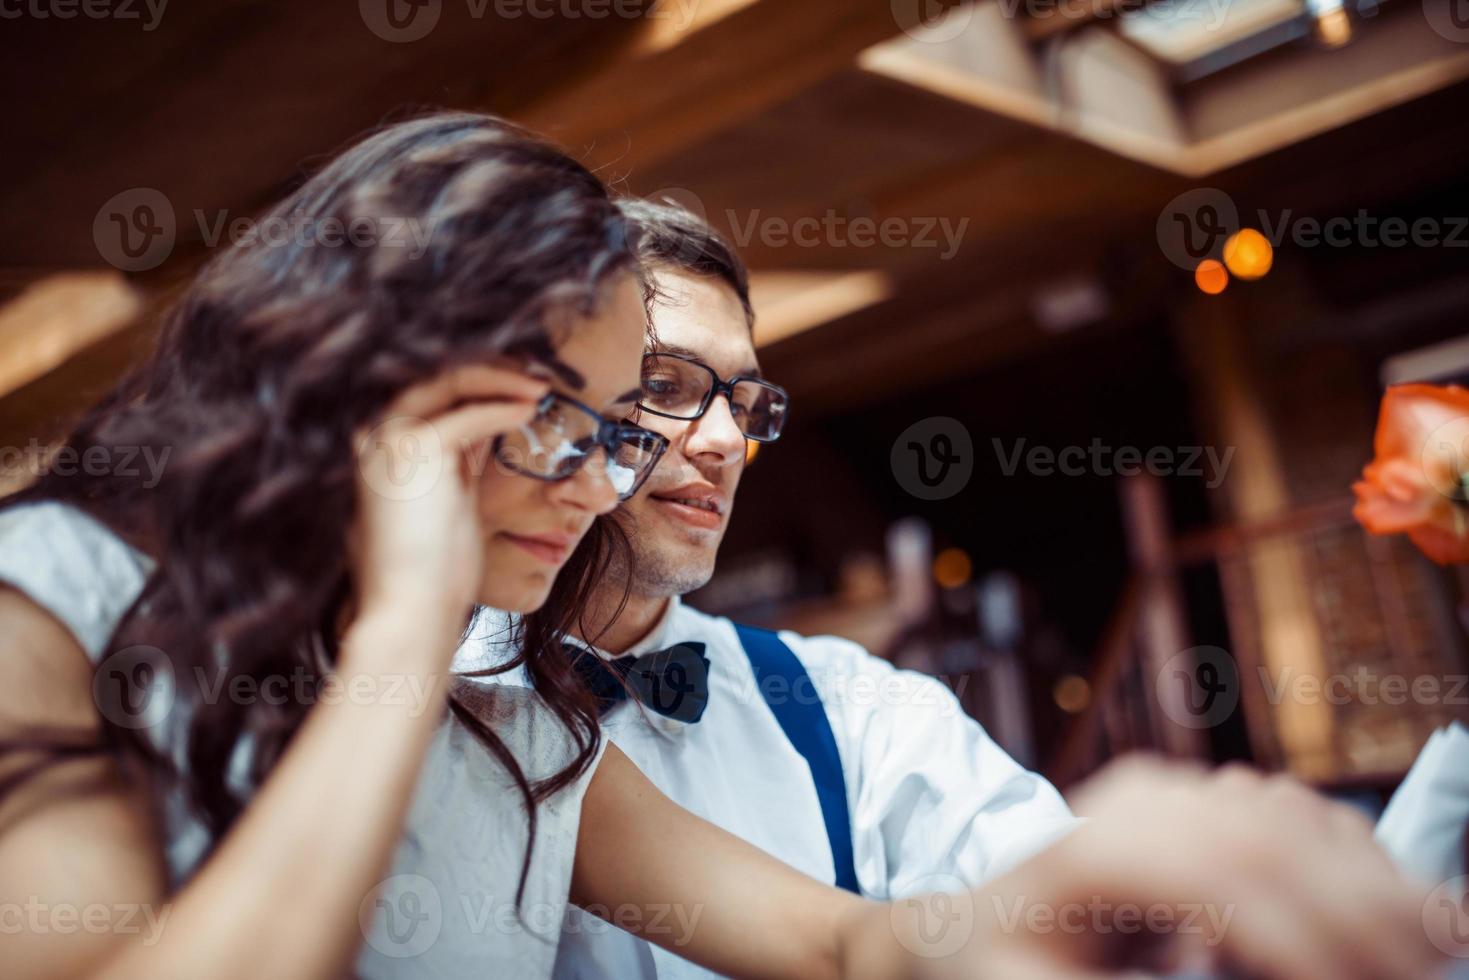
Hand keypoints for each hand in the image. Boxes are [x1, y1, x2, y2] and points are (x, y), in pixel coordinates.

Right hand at [349, 364, 546, 656]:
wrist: (411, 607)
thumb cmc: (433, 573)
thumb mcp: (447, 505)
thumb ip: (456, 466)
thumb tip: (484, 433)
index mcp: (385, 453)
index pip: (435, 399)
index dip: (480, 386)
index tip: (520, 386)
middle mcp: (379, 438)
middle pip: (438, 381)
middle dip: (490, 372)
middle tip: (534, 374)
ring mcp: (390, 439)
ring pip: (449, 383)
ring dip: (500, 379)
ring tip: (539, 385)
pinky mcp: (412, 447)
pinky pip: (467, 414)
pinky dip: (501, 406)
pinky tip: (529, 409)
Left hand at [908, 757, 1448, 979]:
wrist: (962, 927)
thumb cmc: (993, 972)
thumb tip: (1210, 979)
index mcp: (1082, 856)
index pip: (1209, 874)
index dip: (1293, 934)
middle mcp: (1126, 805)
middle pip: (1259, 837)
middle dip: (1354, 910)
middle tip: (1424, 970)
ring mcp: (1159, 794)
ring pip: (1281, 816)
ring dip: (1366, 877)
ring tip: (1430, 941)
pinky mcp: (1187, 801)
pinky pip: (1279, 811)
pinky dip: (1344, 853)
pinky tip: (1387, 902)